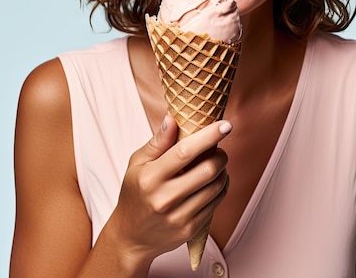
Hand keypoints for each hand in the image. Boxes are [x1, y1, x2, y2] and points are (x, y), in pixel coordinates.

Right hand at [103, 115, 231, 269]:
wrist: (131, 237)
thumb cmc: (135, 193)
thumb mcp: (137, 164)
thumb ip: (157, 142)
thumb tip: (172, 118)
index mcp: (151, 177)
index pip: (185, 151)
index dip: (209, 136)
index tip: (225, 125)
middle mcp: (165, 198)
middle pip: (207, 170)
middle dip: (220, 155)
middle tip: (219, 149)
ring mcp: (179, 216)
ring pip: (216, 187)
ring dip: (223, 171)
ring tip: (217, 164)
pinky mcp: (190, 229)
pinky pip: (216, 203)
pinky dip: (222, 187)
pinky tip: (215, 181)